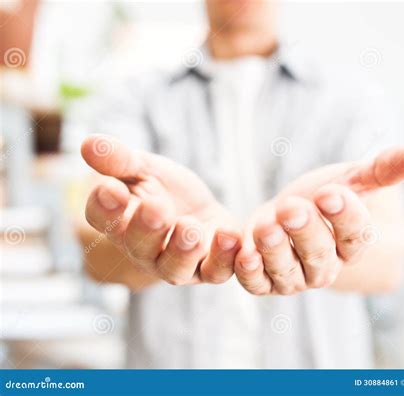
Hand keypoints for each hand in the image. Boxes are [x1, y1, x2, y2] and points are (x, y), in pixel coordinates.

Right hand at [82, 134, 240, 285]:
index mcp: (122, 223)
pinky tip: (229, 235)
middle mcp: (145, 250)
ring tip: (190, 227)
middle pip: (139, 247)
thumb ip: (121, 160)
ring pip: (175, 268)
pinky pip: (216, 271)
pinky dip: (224, 258)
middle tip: (156, 208)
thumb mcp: (146, 168)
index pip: (103, 220)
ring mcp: (178, 264)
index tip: (111, 188)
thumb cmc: (167, 191)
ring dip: (182, 250)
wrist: (204, 209)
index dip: (104, 207)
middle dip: (146, 229)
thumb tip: (88, 144)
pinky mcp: (210, 268)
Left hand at [234, 146, 403, 294]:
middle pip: (320, 255)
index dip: (345, 216)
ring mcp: (293, 276)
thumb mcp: (347, 179)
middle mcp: (324, 266)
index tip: (331, 193)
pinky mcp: (263, 279)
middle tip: (292, 207)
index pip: (356, 237)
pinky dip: (249, 272)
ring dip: (275, 251)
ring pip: (288, 273)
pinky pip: (257, 283)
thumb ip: (377, 171)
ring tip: (266, 226)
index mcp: (350, 244)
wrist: (286, 211)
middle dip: (306, 231)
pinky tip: (243, 252)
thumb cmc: (319, 197)